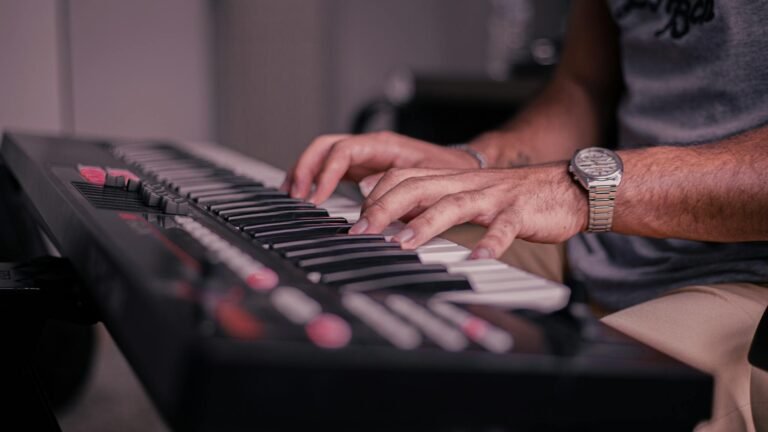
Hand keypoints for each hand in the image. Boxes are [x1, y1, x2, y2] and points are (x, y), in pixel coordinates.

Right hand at [280, 131, 480, 203]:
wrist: (458, 168)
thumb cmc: (446, 171)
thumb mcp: (426, 178)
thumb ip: (396, 185)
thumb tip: (365, 193)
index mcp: (383, 144)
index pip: (344, 151)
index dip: (326, 172)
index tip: (317, 196)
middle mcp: (369, 147)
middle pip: (325, 147)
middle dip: (306, 168)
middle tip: (296, 195)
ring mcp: (363, 157)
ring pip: (323, 155)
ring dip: (304, 172)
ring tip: (291, 194)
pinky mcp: (361, 170)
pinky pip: (330, 169)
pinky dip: (313, 179)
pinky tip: (303, 193)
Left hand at [349, 164, 587, 258]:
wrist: (566, 186)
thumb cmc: (511, 197)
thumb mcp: (466, 195)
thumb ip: (432, 201)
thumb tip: (392, 214)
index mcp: (451, 179)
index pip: (403, 178)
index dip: (376, 197)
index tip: (356, 222)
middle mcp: (466, 183)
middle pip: (418, 186)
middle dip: (386, 208)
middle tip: (363, 232)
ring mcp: (493, 196)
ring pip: (453, 204)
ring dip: (425, 224)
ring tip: (404, 243)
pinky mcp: (519, 212)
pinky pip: (503, 228)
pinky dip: (490, 243)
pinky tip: (478, 258)